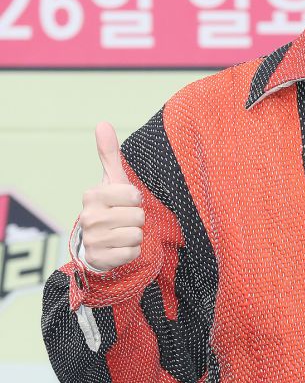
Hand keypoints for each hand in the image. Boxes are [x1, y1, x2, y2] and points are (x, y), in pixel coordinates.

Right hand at [79, 122, 144, 271]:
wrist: (95, 244)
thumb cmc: (109, 207)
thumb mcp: (111, 181)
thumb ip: (109, 154)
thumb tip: (103, 123)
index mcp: (93, 195)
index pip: (133, 196)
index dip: (135, 200)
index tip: (125, 203)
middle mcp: (89, 217)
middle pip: (137, 217)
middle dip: (136, 220)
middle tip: (124, 221)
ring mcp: (92, 239)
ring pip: (136, 235)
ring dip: (134, 236)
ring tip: (122, 233)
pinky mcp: (98, 259)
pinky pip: (131, 254)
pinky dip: (130, 252)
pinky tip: (119, 248)